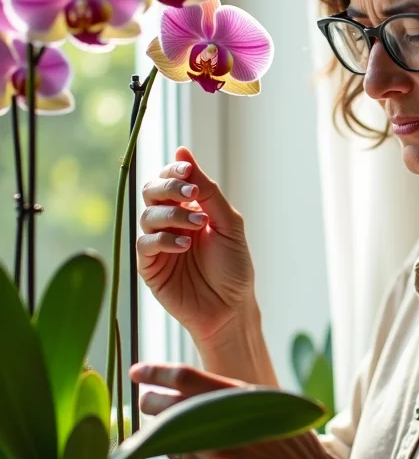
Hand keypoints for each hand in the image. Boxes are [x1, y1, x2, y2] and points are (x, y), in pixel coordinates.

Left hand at [130, 363, 343, 458]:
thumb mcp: (265, 403)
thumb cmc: (287, 437)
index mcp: (240, 397)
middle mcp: (225, 425)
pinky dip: (177, 451)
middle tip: (146, 398)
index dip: (156, 372)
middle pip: (168, 408)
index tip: (138, 370)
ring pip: (170, 438)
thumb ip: (228, 395)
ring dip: (162, 429)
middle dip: (150, 401)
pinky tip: (186, 447)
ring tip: (169, 424)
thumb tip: (187, 384)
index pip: (186, 378)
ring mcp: (216, 457)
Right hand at [138, 146, 255, 343]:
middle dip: (168, 187)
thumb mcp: (228, 223)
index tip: (187, 170)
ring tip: (198, 225)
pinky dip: (164, 239)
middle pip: (152, 191)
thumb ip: (207, 190)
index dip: (175, 170)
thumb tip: (183, 150)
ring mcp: (159, 244)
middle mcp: (171, 222)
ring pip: (148, 215)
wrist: (231, 308)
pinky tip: (185, 245)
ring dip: (173, 215)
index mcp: (190, 208)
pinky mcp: (149, 266)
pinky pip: (145, 243)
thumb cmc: (233, 267)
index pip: (171, 178)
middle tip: (191, 195)